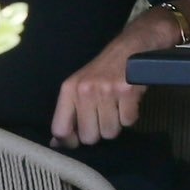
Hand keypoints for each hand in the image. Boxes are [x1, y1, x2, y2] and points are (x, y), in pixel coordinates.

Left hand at [51, 14, 166, 146]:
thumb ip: (68, 113)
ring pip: (110, 132)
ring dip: (117, 124)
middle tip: (104, 116)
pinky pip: (129, 122)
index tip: (79, 140)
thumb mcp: (80, 85)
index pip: (60, 129)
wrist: (132, 46)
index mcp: (69, 89)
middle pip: (89, 136)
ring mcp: (107, 91)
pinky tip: (129, 102)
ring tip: (118, 107)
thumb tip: (57, 143)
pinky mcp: (128, 91)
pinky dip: (131, 115)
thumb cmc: (104, 69)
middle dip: (99, 131)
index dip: (70, 141)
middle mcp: (85, 90)